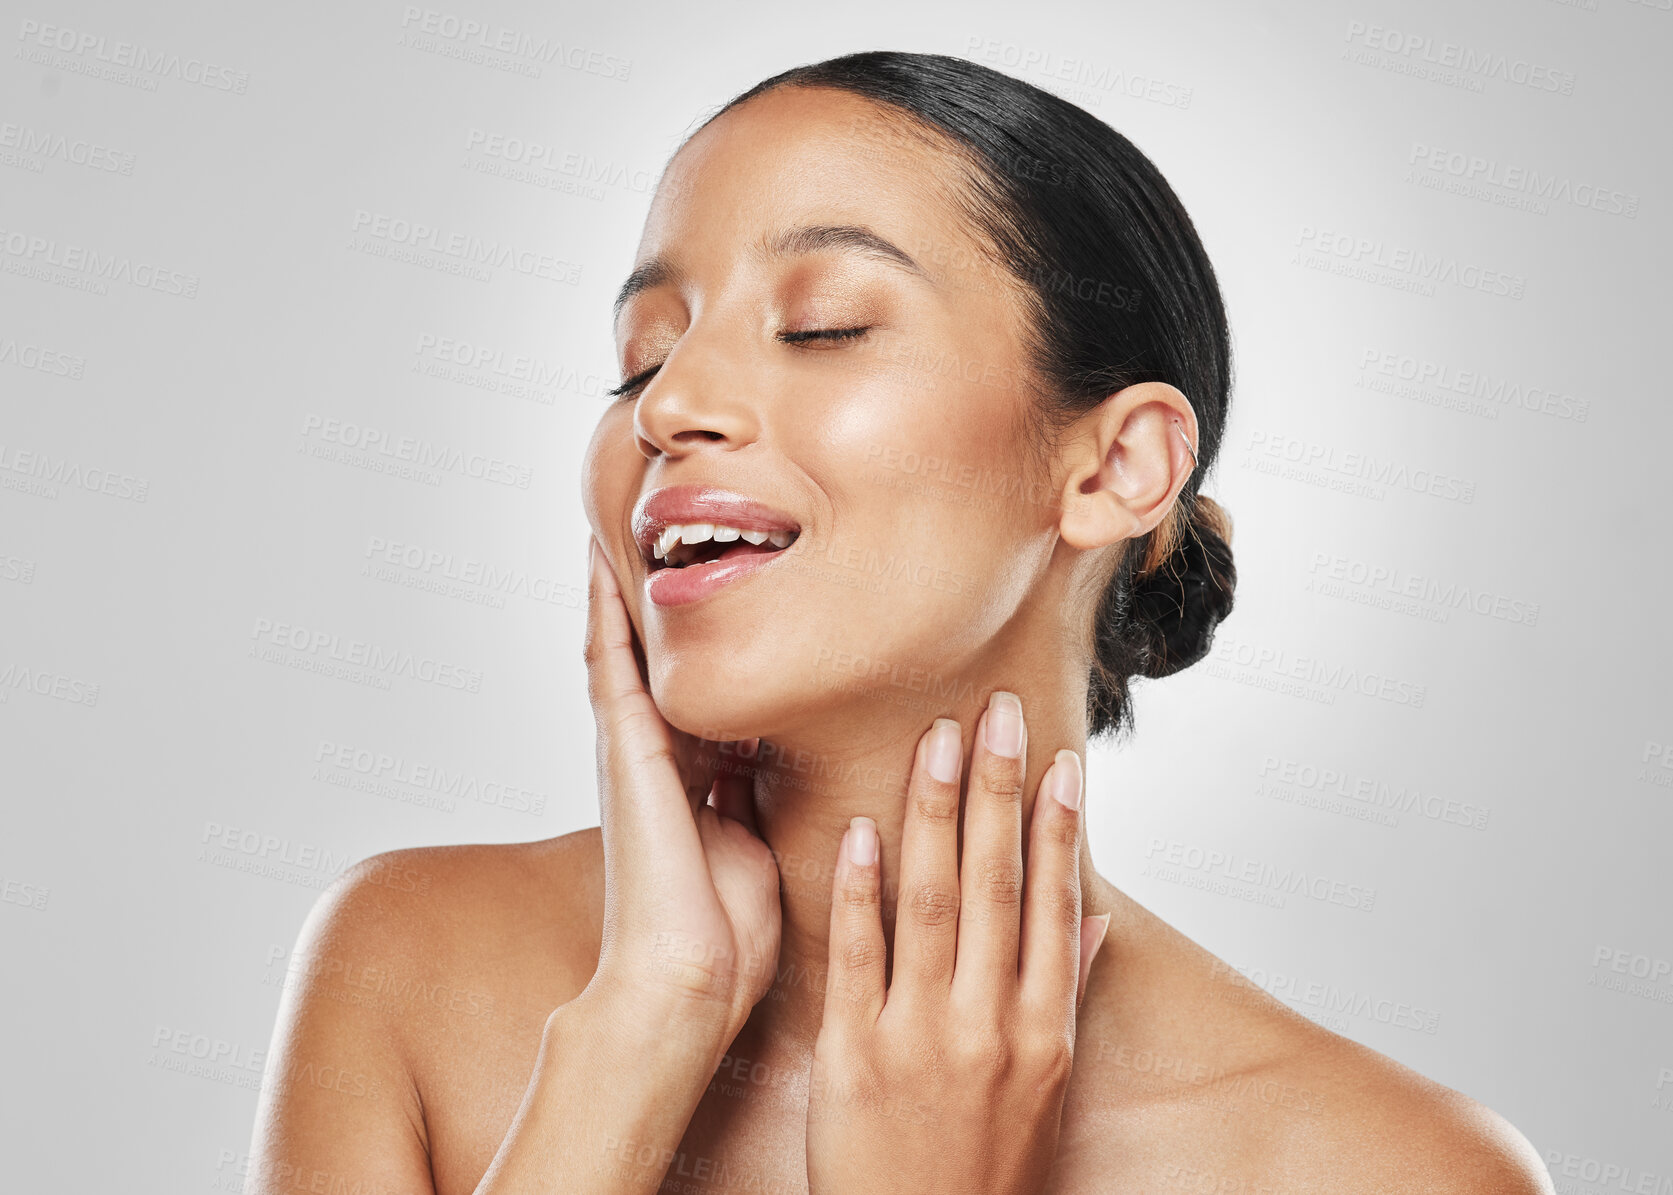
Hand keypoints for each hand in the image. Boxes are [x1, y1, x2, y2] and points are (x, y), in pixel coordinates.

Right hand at [581, 537, 781, 1038]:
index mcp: (693, 784)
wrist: (688, 978)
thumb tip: (779, 763)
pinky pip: (608, 664)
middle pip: (652, 666)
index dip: (705, 650)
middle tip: (654, 539)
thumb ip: (757, 799)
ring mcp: (632, 753)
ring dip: (621, 595)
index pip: (697, 699)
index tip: (719, 595)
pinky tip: (601, 564)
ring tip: (619, 531)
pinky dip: (604, 612)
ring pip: (621, 653)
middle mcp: (656, 761)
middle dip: (654, 610)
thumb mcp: (755, 844)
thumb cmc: (726, 933)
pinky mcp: (622, 749)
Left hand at [805, 692, 1109, 1193]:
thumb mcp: (1047, 1094)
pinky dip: (859, 889)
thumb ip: (1066, 998)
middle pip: (997, 884)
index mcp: (1043, 1032)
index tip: (1060, 759)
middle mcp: (990, 1025)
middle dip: (996, 791)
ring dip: (934, 813)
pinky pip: (857, 957)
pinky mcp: (852, 1054)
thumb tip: (1092, 923)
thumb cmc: (987, 1171)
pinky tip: (861, 828)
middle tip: (994, 712)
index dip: (1058, 827)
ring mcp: (920, 1037)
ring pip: (932, 902)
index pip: (1055, 906)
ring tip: (935, 740)